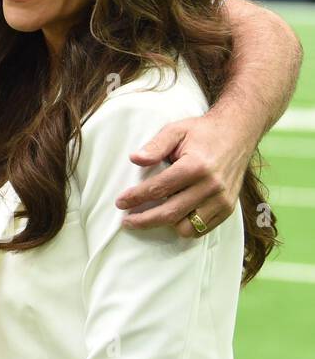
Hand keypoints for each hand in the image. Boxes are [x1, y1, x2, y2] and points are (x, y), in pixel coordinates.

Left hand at [117, 114, 250, 238]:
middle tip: (126, 220)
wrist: (238, 133)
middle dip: (144, 219)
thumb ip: (155, 146)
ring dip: (166, 225)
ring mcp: (222, 200)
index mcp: (196, 166)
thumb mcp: (175, 130)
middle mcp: (211, 186)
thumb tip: (134, 159)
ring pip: (187, 227)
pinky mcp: (229, 208)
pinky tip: (172, 216)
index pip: (158, 189)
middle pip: (170, 213)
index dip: (136, 198)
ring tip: (151, 215)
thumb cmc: (202, 132)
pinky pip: (203, 228)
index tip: (120, 202)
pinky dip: (185, 226)